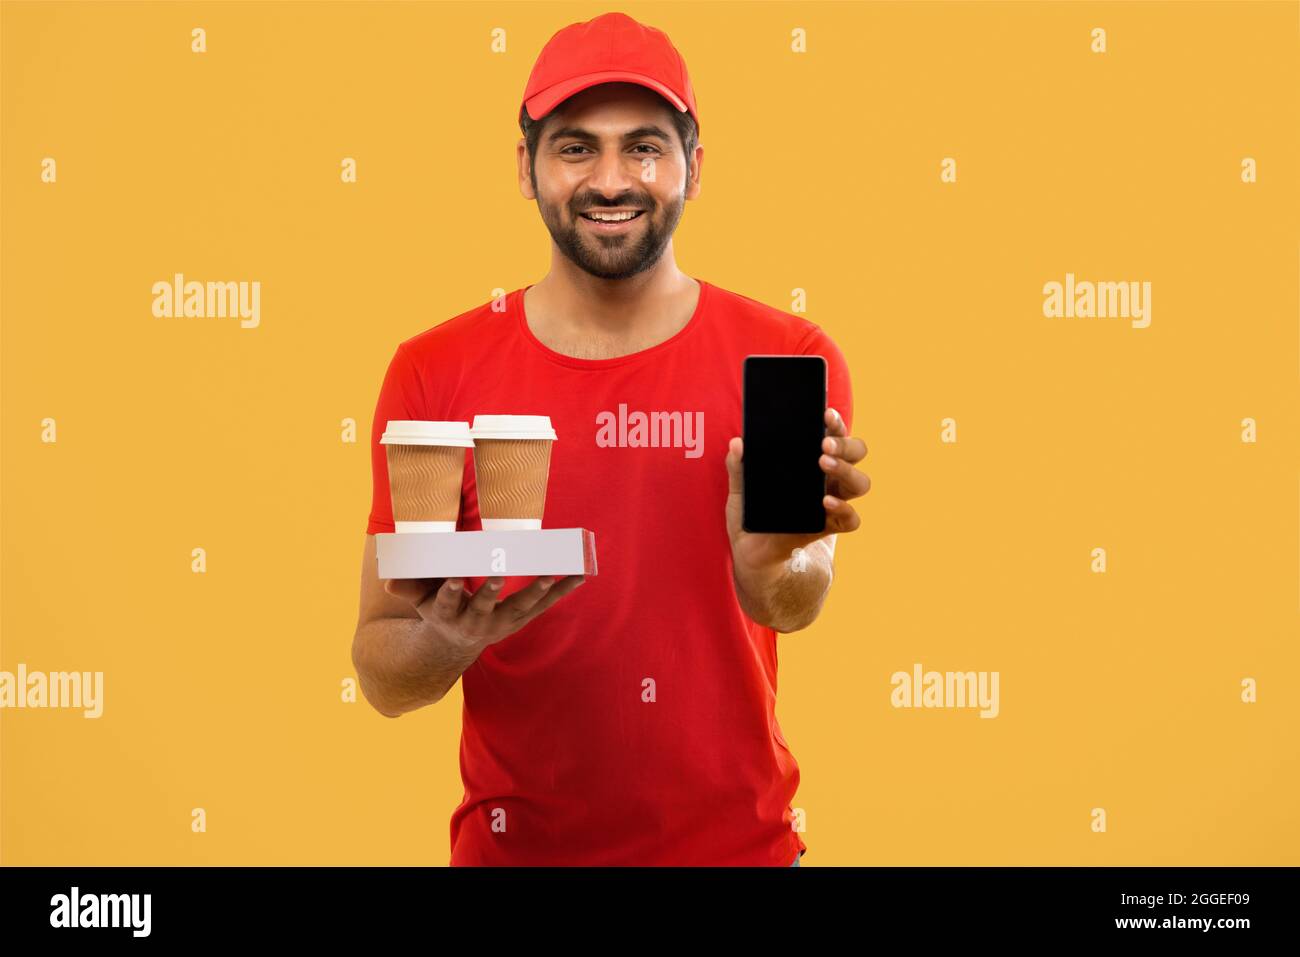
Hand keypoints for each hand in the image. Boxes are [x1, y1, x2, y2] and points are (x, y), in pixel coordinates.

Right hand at [383, 574, 585, 649]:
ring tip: (552, 574)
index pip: (447, 602)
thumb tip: (388, 582)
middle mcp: (477, 622)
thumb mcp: (418, 602)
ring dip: (537, 591)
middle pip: (486, 607)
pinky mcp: (522, 618)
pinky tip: (580, 574)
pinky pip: (545, 604)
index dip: (449, 591)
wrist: (456, 643)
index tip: (453, 578)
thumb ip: (407, 588)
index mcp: (448, 616)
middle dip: (492, 592)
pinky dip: (563, 589)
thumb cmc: (436, 611)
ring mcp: (502, 622)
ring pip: (522, 607)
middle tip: (497, 575)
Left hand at [725, 406, 870, 570]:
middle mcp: (828, 479)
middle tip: (824, 443)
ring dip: (846, 470)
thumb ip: (738, 467)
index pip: (833, 435)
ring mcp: (832, 503)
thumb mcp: (740, 489)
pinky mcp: (829, 528)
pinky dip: (843, 509)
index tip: (824, 413)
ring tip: (823, 464)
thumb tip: (737, 443)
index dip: (834, 422)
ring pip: (859, 483)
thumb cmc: (751, 515)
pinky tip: (825, 503)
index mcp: (812, 462)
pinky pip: (851, 519)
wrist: (752, 554)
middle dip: (845, 444)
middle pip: (856, 453)